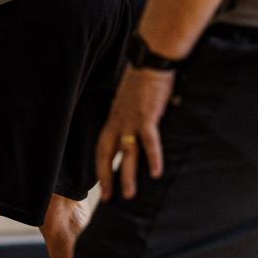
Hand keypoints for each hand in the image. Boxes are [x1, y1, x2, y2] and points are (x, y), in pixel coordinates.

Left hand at [96, 63, 175, 200]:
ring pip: (126, 153)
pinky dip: (153, 158)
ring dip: (128, 175)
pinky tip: (156, 173)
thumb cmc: (145, 75)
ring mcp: (131, 120)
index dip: (101, 165)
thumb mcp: (132, 97)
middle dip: (107, 177)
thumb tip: (146, 122)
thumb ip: (135, 112)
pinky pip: (149, 142)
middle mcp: (118, 121)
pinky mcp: (147, 117)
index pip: (102, 146)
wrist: (151, 59)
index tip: (101, 182)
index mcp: (114, 117)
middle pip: (107, 154)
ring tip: (130, 195)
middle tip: (109, 198)